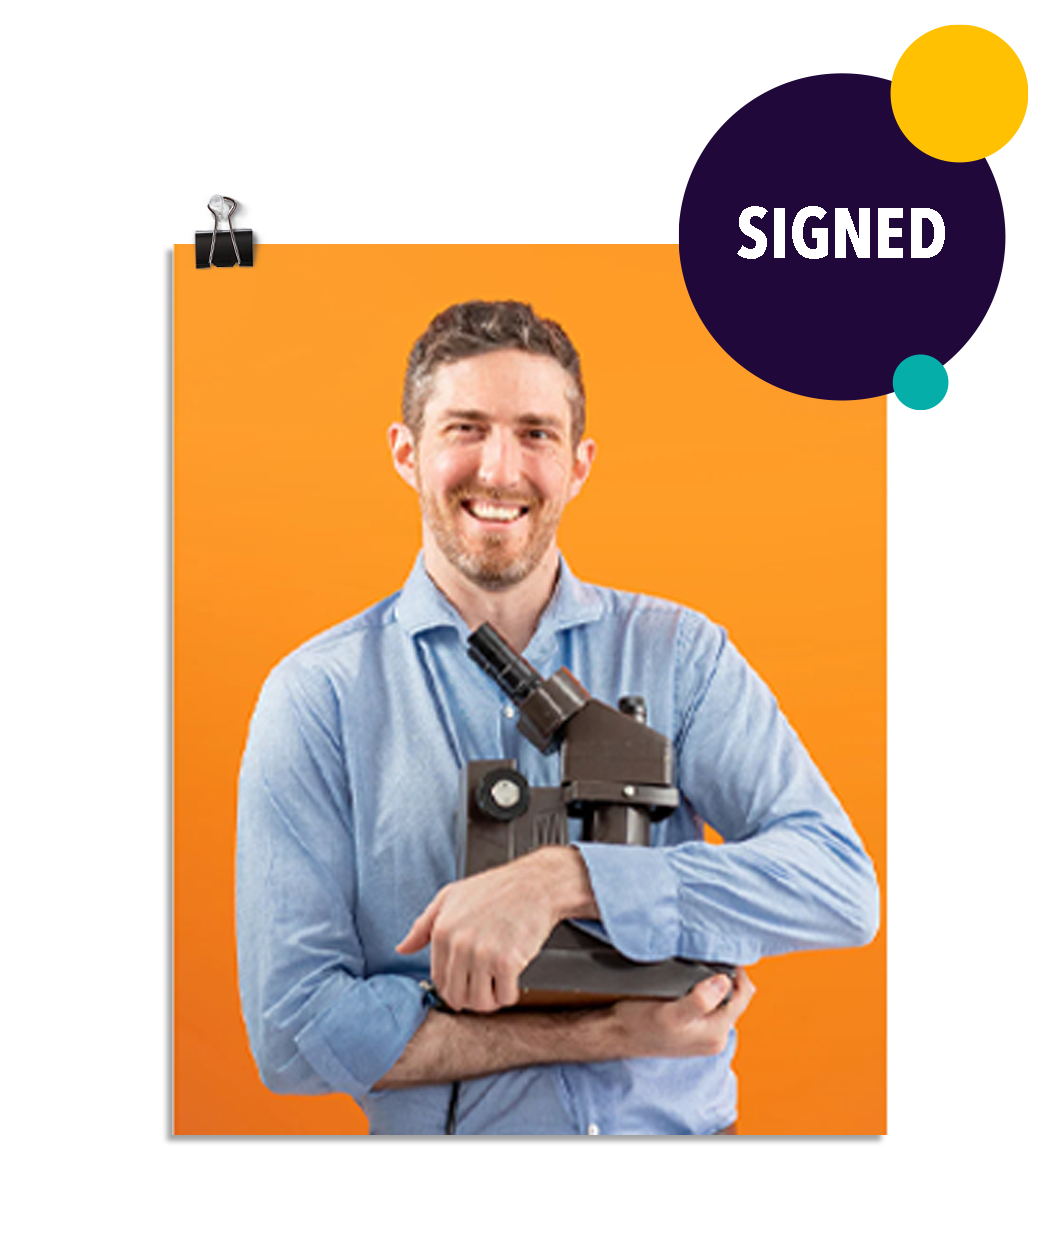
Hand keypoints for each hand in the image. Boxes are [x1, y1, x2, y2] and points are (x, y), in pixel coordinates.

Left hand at [395, 848, 594, 1012]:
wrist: (534, 884)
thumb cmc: (495, 889)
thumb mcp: (449, 897)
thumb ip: (422, 926)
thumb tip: (402, 948)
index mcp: (442, 931)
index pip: (438, 980)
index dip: (453, 987)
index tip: (465, 983)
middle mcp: (459, 944)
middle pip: (457, 996)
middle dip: (471, 997)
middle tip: (484, 986)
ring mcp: (483, 954)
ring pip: (480, 1002)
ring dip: (490, 999)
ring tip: (498, 984)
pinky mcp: (508, 961)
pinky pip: (505, 996)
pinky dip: (510, 994)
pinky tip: (512, 980)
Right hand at [609, 967, 754, 1058]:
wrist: (617, 1034)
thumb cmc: (639, 1025)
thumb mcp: (670, 1013)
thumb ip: (699, 1001)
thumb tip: (723, 982)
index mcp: (715, 1034)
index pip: (742, 998)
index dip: (739, 974)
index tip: (728, 954)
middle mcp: (715, 1037)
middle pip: (735, 1000)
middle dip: (728, 978)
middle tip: (715, 956)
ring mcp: (705, 1035)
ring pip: (722, 1002)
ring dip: (717, 984)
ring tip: (705, 966)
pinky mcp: (694, 1030)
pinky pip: (710, 1007)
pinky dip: (707, 992)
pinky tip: (695, 982)